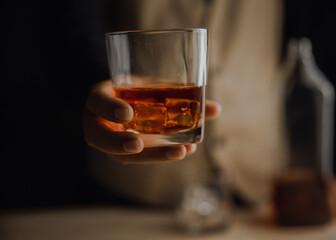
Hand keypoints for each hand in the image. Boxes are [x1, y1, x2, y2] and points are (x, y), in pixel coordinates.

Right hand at [83, 80, 220, 163]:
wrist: (126, 101)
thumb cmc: (137, 91)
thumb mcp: (152, 86)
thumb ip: (178, 94)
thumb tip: (217, 109)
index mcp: (100, 98)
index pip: (97, 102)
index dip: (109, 108)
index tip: (128, 115)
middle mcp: (99, 123)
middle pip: (100, 138)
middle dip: (119, 144)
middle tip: (140, 144)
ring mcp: (110, 141)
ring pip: (120, 155)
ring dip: (151, 155)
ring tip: (180, 151)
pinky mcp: (122, 152)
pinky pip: (138, 157)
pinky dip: (161, 154)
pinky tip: (184, 150)